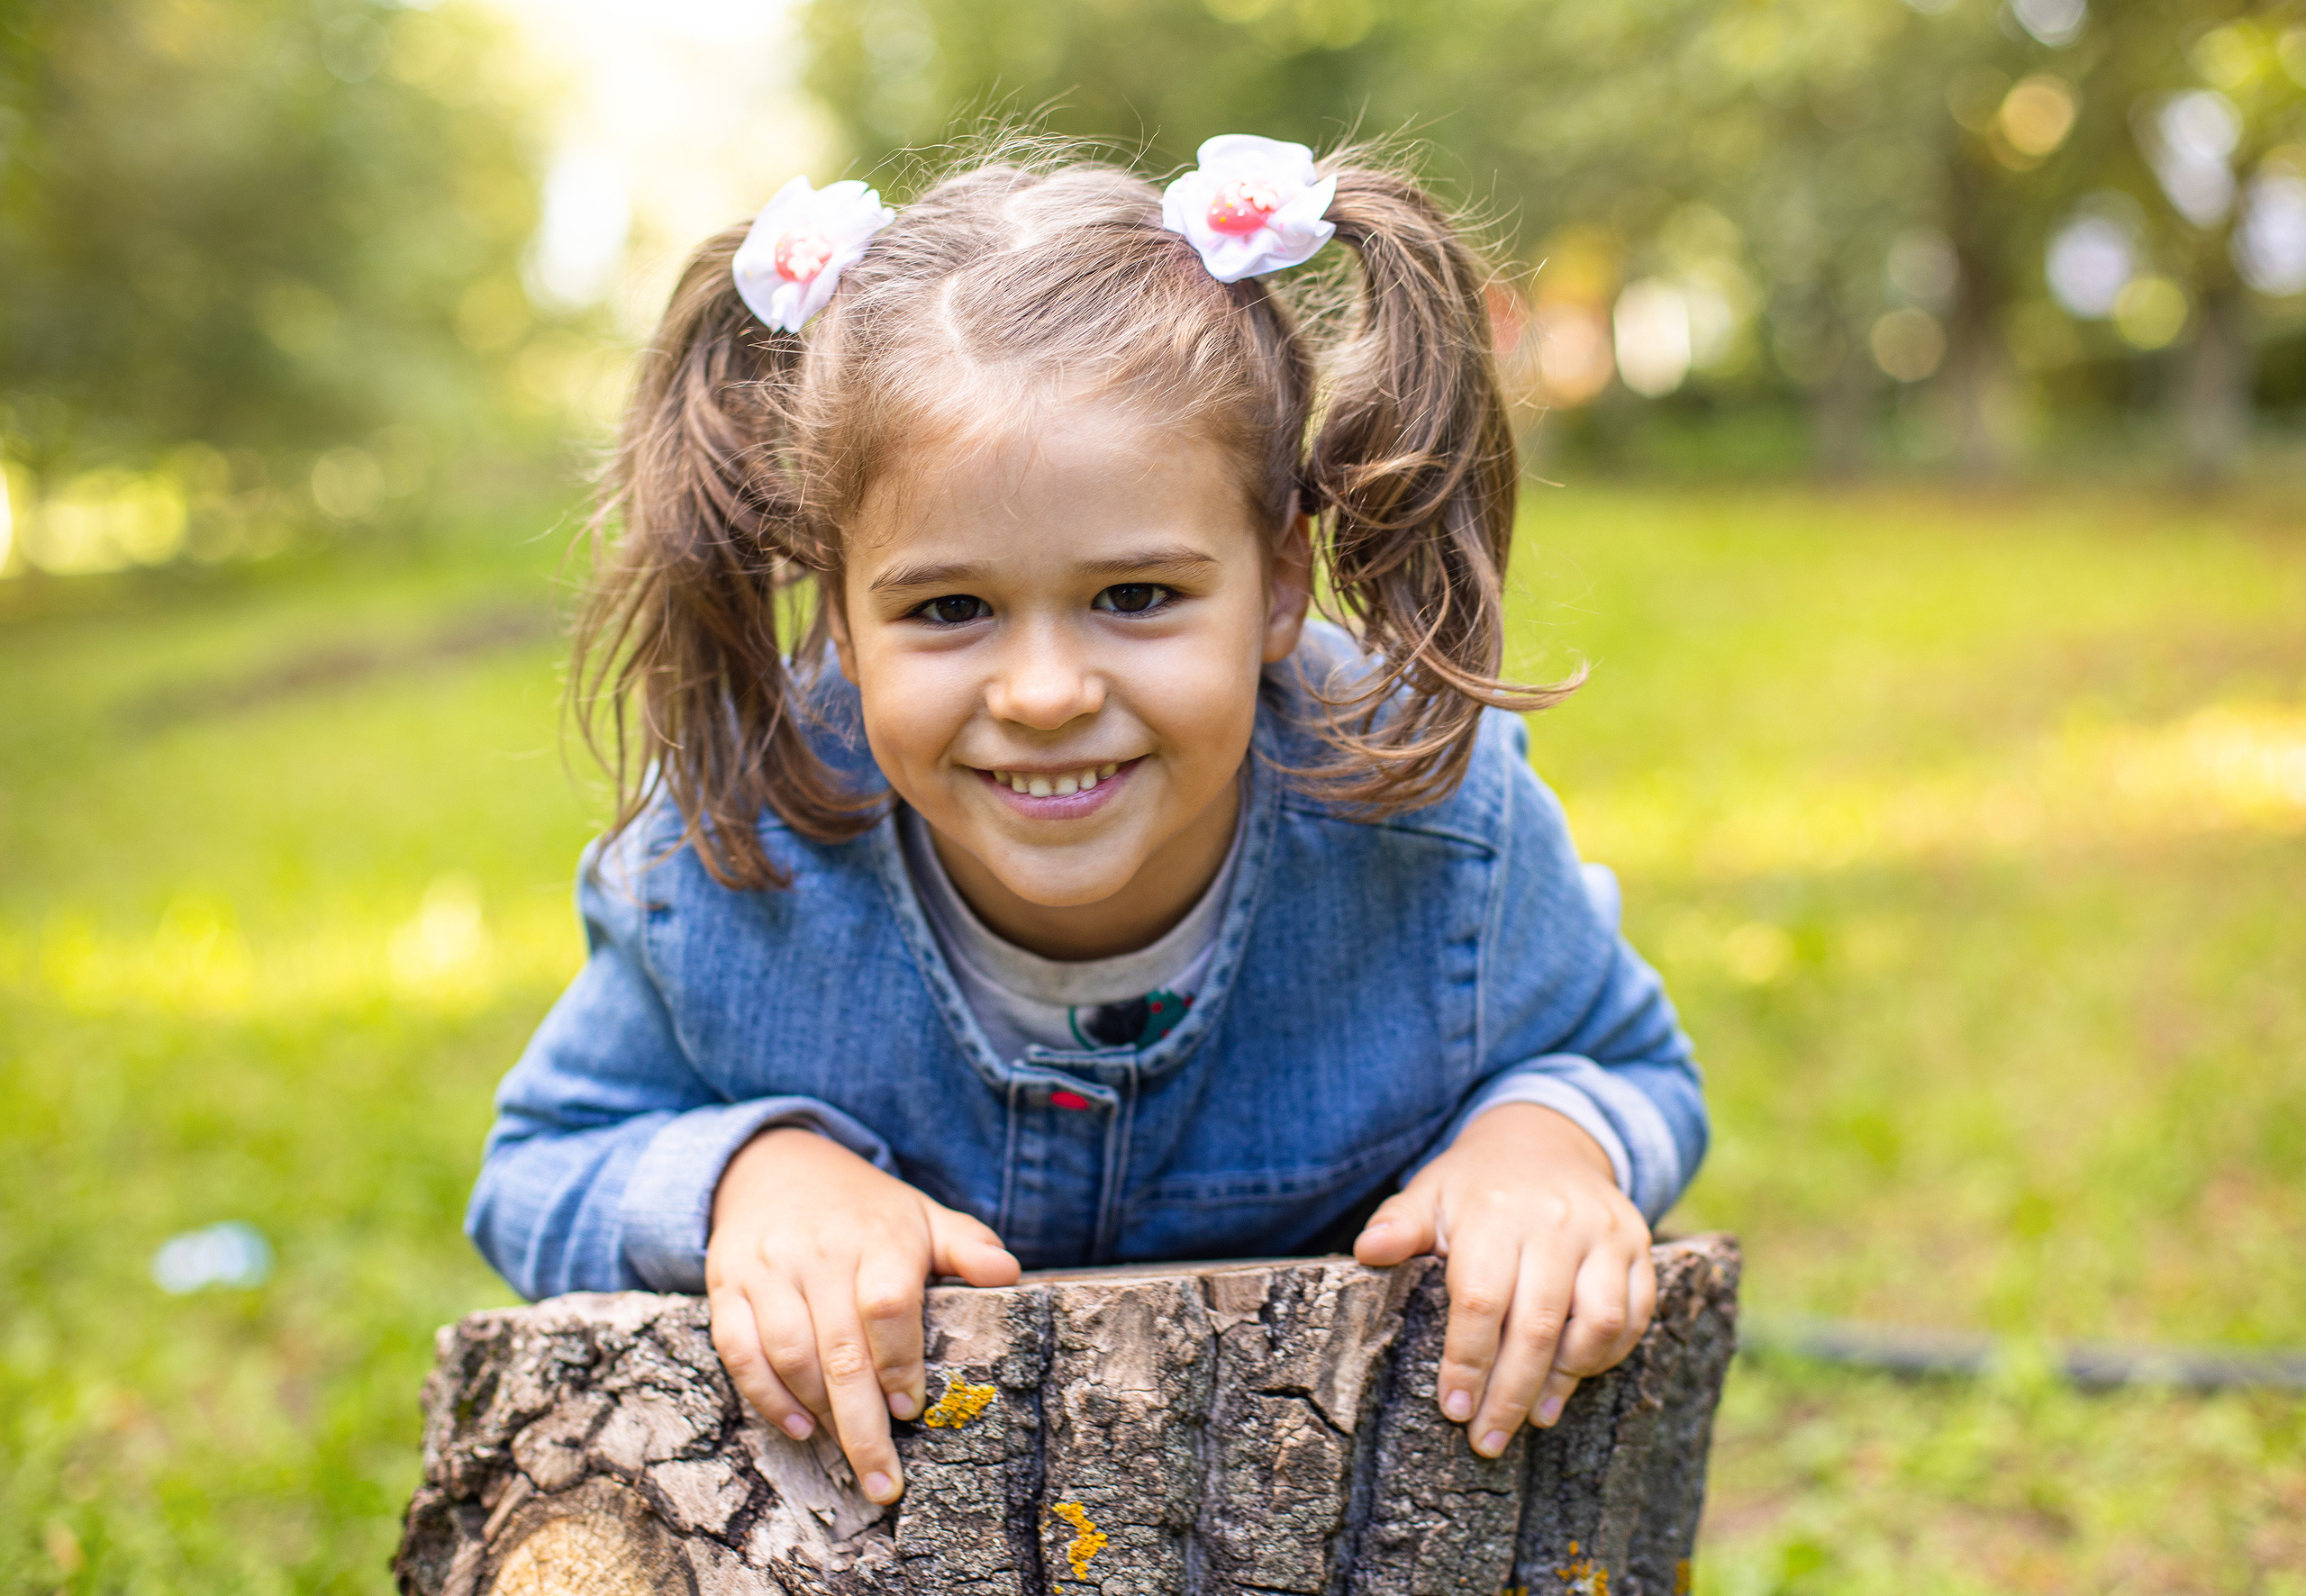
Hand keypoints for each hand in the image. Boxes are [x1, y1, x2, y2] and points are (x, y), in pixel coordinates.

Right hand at [706, 1128, 1020, 1502]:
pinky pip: (739, 1352)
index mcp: (877, 1238)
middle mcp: (819, 1253)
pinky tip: (800, 1428)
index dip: (900, 1363)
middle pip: (840, 1350)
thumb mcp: (921, 1215)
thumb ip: (967, 1245)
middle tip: (885, 1483)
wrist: (777, 1166)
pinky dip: (767, 1398)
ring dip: (819, 1413)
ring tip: (848, 1450)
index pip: (888, 1306)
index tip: (911, 1409)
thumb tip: (1008, 1274)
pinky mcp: (728, 1287)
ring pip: (789, 1356)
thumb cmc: (865, 1210)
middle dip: (863, 1427)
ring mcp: (768, 1271)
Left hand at [1352, 1102, 1655, 1457]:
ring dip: (1566, 1380)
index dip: (1468, 1361)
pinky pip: (1637, 1313)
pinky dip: (1609, 1355)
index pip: (1482, 1300)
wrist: (1544, 1140)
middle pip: (1539, 1325)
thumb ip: (1398, 1225)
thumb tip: (1367, 1251)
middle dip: (1511, 1394)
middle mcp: (1556, 1222)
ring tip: (1533, 1416)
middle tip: (1489, 1440)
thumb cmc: (1474, 1185)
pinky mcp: (1639, 1245)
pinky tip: (1574, 1379)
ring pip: (1598, 1323)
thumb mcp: (1428, 1194)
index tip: (1453, 1410)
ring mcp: (1604, 1233)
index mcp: (1495, 1213)